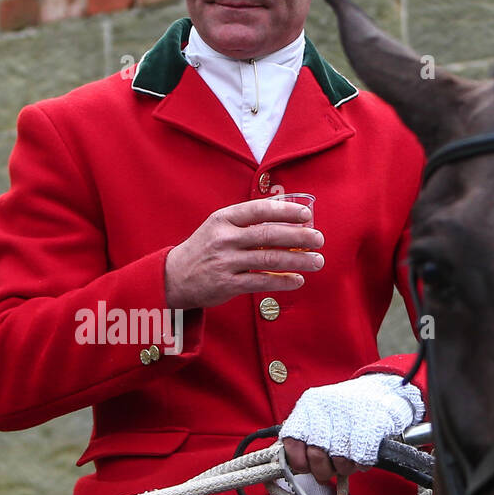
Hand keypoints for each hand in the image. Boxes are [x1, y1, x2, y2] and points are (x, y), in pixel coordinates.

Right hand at [164, 198, 322, 310]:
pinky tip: (298, 280)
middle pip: (268, 234)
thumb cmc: (205, 248)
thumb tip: (287, 218)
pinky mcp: (227, 284)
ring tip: (317, 261)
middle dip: (299, 237)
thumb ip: (246, 222)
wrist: (174, 277)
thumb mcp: (218, 226)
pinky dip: (283, 281)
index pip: (259, 210)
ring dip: (298, 260)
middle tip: (319, 239)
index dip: (285, 211)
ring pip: (269, 259)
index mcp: (223, 218)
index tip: (306, 215)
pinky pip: (261, 281)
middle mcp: (224, 238)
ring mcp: (225, 262)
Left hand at [279, 374, 424, 483]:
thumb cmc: (348, 408)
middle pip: (316, 455)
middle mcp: (326, 408)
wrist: (383, 390)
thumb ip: (304, 437)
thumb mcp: (319, 414)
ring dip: (344, 467)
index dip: (298, 460)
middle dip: (323, 469)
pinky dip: (361, 463)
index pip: (292, 440)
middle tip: (328, 469)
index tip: (305, 466)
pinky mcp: (372, 426)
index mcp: (309, 405)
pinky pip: (361, 459)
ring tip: (348, 459)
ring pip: (339, 461)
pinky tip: (361, 456)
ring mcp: (349, 416)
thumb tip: (295, 465)